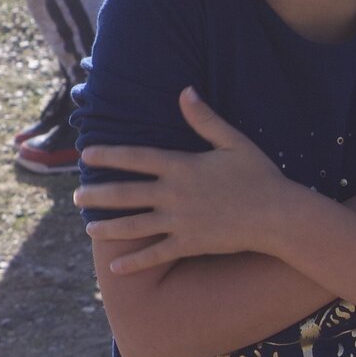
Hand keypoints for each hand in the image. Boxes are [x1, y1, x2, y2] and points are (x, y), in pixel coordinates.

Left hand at [75, 88, 303, 273]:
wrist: (279, 216)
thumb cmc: (259, 176)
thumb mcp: (233, 142)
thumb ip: (205, 119)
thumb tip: (185, 91)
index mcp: (182, 166)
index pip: (136, 158)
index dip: (109, 155)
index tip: (86, 154)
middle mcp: (175, 194)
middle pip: (127, 194)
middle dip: (98, 196)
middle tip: (76, 198)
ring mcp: (181, 221)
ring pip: (135, 226)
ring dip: (109, 228)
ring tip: (88, 228)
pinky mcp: (190, 244)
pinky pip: (157, 254)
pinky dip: (135, 261)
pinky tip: (114, 266)